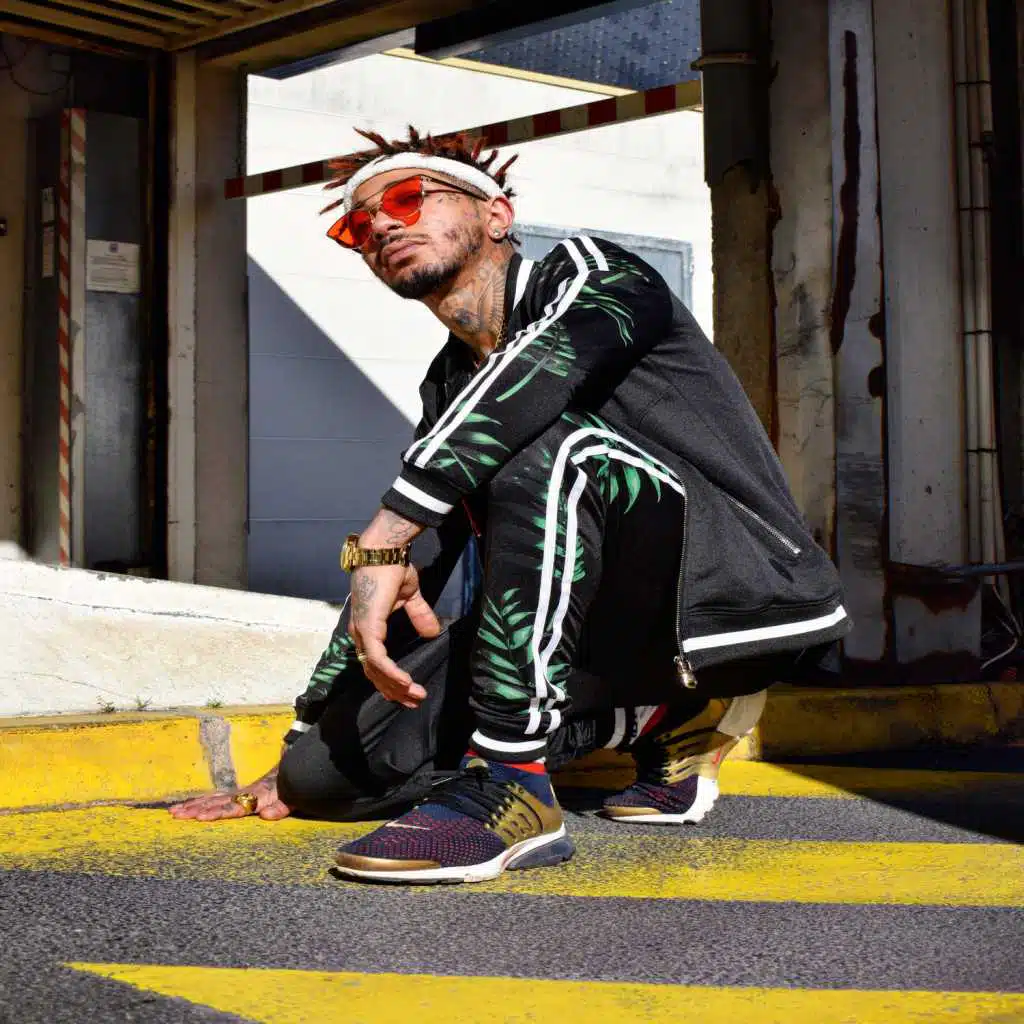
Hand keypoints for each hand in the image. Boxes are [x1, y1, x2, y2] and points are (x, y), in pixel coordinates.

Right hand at [168, 767, 289, 821]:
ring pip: (214, 799)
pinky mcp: (239, 794)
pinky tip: (188, 806)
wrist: (297, 769)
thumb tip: (265, 815)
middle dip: (196, 809)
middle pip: (218, 802)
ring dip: (194, 805)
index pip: (234, 806)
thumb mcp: (293, 798)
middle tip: (176, 814)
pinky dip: (202, 801)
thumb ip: (281, 807)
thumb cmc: (295, 786)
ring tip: (174, 812)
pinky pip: (218, 798)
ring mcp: (241, 793)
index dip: (217, 812)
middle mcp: (245, 794)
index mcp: (258, 796)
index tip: (200, 817)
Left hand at [349, 561, 440, 707]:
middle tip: (415, 702)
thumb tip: (433, 632)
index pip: (375, 664)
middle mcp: (361, 634)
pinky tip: (405, 682)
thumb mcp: (410, 596)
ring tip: (415, 695)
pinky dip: (391, 673)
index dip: (391, 681)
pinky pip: (377, 659)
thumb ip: (419, 615)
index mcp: (368, 628)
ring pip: (375, 671)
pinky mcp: (368, 627)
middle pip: (374, 674)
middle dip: (395, 691)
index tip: (411, 691)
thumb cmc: (392, 569)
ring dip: (396, 686)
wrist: (384, 551)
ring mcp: (362, 632)